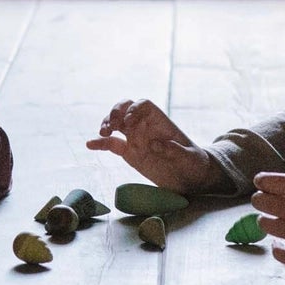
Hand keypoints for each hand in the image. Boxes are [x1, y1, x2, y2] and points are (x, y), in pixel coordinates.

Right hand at [87, 99, 222, 194]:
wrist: (190, 179)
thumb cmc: (194, 163)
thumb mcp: (189, 157)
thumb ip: (173, 150)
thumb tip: (153, 143)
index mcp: (159, 121)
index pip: (143, 105)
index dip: (134, 109)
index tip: (128, 120)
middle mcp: (145, 126)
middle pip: (126, 108)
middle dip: (116, 111)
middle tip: (111, 124)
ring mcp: (135, 138)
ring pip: (116, 124)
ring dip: (107, 124)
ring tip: (103, 132)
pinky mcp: (129, 152)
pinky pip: (112, 144)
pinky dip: (100, 143)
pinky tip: (90, 144)